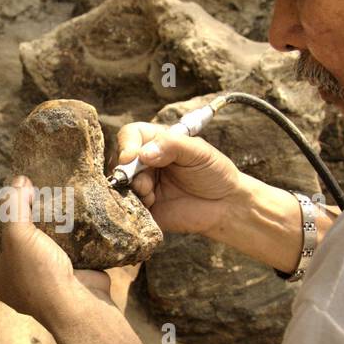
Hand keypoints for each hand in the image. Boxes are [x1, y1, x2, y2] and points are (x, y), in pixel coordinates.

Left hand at [0, 176, 114, 329]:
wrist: (78, 306)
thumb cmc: (40, 273)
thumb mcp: (17, 233)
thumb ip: (14, 204)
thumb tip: (19, 180)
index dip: (5, 218)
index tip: (18, 198)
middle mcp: (20, 282)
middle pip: (22, 243)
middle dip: (31, 222)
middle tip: (40, 199)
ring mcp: (47, 283)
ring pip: (47, 247)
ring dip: (53, 229)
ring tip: (58, 204)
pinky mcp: (71, 279)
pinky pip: (69, 253)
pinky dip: (72, 238)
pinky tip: (76, 220)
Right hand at [116, 122, 244, 238]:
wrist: (225, 205)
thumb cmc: (214, 172)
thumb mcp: (199, 151)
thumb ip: (173, 145)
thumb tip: (143, 154)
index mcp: (156, 142)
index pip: (130, 135)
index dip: (126, 145)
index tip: (131, 157)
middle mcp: (145, 162)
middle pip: (119, 161)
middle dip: (127, 172)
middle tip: (144, 183)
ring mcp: (142, 185)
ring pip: (120, 184)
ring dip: (132, 189)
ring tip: (151, 195)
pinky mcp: (144, 208)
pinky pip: (127, 206)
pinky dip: (134, 205)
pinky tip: (152, 205)